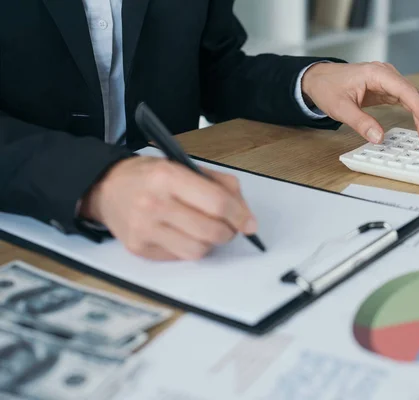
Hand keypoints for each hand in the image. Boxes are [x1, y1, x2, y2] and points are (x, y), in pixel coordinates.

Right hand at [80, 156, 256, 260]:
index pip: (216, 203)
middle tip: (229, 227)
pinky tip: (183, 233)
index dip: (240, 216)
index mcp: (168, 176)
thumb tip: (245, 215)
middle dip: (229, 232)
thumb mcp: (184, 166)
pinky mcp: (139, 248)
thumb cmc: (151, 176)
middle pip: (211, 231)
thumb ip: (219, 185)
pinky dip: (189, 247)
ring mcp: (144, 229)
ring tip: (205, 230)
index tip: (250, 223)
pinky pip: (179, 257)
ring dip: (210, 243)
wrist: (106, 188)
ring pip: (198, 251)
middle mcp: (154, 203)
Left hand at [302, 62, 418, 150]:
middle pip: (414, 96)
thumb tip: (379, 138)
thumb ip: (360, 122)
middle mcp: (387, 74)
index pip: (406, 92)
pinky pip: (407, 100)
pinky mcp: (387, 89)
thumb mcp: (340, 108)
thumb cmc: (327, 88)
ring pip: (414, 99)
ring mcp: (388, 81)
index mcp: (377, 73)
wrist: (318, 78)